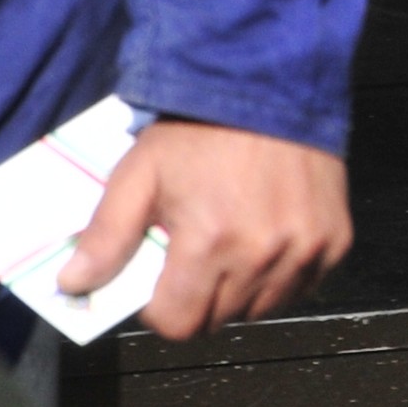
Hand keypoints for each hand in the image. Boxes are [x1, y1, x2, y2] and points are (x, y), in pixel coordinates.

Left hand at [57, 117, 352, 339]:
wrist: (270, 82)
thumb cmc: (198, 130)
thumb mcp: (139, 173)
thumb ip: (106, 235)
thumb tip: (72, 286)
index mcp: (210, 243)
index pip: (179, 323)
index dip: (160, 307)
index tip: (159, 278)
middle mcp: (263, 255)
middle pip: (219, 319)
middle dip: (198, 298)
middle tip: (192, 255)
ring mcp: (305, 251)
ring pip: (262, 308)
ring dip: (241, 291)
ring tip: (230, 245)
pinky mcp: (335, 241)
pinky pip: (302, 286)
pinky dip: (282, 276)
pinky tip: (266, 240)